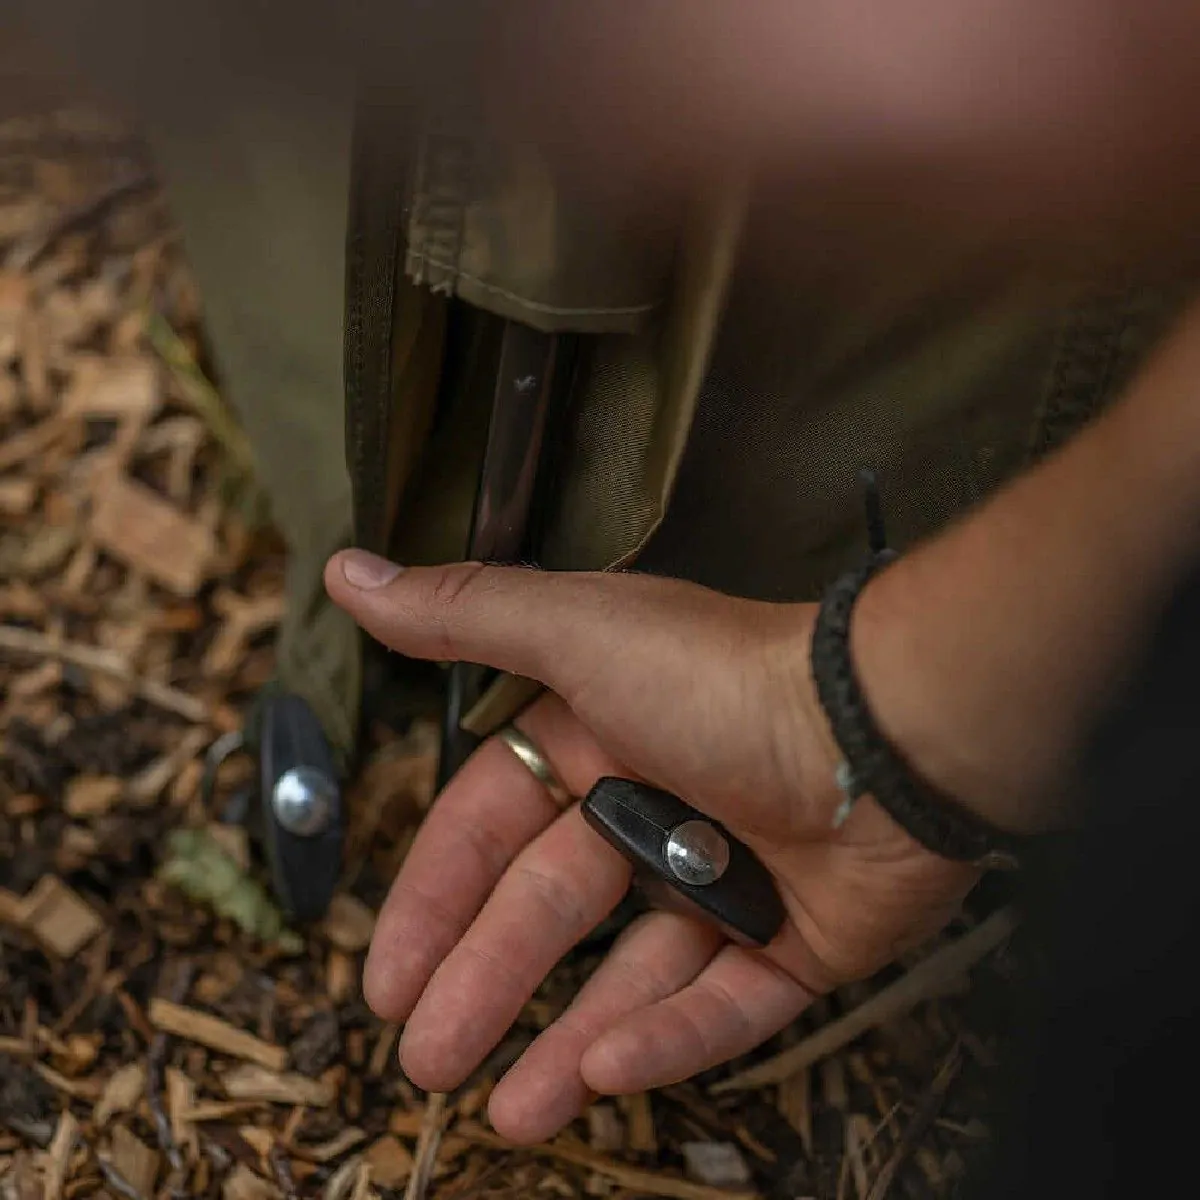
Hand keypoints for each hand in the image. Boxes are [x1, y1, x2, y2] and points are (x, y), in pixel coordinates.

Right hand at [325, 553, 976, 1142]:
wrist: (889, 728)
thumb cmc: (726, 677)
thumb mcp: (576, 635)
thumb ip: (462, 616)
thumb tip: (352, 571)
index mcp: (598, 740)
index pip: (491, 830)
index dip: (434, 902)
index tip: (385, 976)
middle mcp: (656, 807)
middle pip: (549, 913)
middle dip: (483, 988)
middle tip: (426, 1066)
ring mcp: (728, 878)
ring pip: (632, 974)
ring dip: (567, 1041)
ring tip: (509, 1113)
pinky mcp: (795, 938)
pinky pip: (723, 1003)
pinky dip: (668, 1039)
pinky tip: (604, 1076)